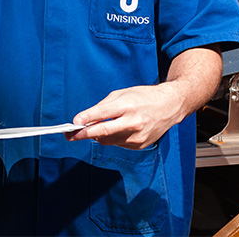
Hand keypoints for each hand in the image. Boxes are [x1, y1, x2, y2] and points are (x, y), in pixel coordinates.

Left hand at [67, 82, 184, 148]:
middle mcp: (133, 122)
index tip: (74, 122)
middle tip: (69, 136)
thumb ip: (104, 106)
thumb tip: (87, 119)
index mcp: (127, 105)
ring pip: (108, 140)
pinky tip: (118, 128)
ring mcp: (138, 136)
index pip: (103, 113)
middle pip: (103, 132)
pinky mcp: (140, 145)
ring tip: (95, 127)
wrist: (169, 106)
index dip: (87, 118)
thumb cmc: (142, 96)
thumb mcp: (122, 93)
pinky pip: (118, 143)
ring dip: (98, 135)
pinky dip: (112, 137)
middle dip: (84, 134)